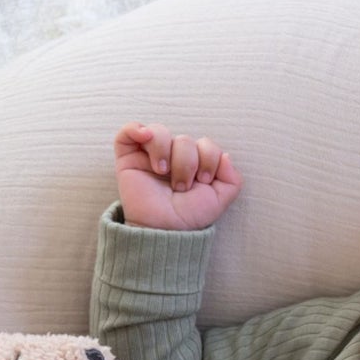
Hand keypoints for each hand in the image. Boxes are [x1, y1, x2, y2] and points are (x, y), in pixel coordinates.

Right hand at [114, 121, 241, 230]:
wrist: (163, 231)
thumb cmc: (187, 217)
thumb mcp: (219, 201)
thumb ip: (232, 179)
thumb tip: (226, 156)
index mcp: (194, 163)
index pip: (205, 143)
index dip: (208, 158)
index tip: (202, 181)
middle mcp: (172, 156)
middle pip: (184, 139)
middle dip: (186, 163)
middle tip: (181, 187)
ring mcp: (149, 156)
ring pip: (159, 132)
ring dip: (164, 151)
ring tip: (162, 172)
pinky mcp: (128, 159)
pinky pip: (128, 132)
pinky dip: (135, 129)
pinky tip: (144, 137)